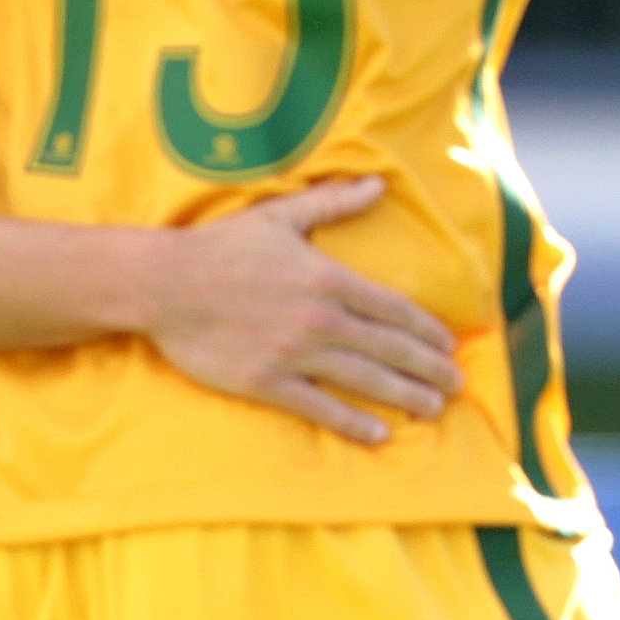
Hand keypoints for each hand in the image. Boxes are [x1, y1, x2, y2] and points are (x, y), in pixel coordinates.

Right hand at [138, 175, 462, 442]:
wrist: (163, 284)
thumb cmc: (222, 246)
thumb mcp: (281, 215)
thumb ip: (334, 203)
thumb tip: (379, 184)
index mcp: (328, 278)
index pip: (394, 309)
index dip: (426, 329)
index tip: (448, 343)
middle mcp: (320, 318)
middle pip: (390, 348)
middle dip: (429, 368)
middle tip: (457, 383)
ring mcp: (294, 353)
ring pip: (365, 380)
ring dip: (406, 396)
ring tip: (436, 408)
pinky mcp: (267, 382)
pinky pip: (320, 407)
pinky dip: (354, 423)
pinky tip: (381, 434)